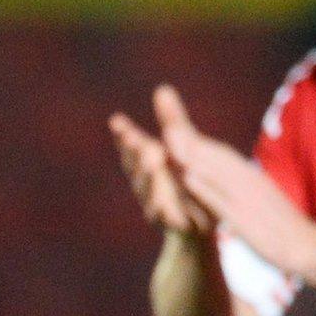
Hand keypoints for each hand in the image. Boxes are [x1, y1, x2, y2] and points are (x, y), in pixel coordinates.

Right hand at [110, 85, 216, 236]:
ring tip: (150, 160)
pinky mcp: (170, 224)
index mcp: (148, 163)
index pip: (132, 146)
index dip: (124, 135)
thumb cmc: (186, 181)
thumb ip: (172, 121)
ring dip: (147, 177)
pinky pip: (164, 217)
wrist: (198, 227)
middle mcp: (145, 183)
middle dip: (134, 152)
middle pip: (136, 167)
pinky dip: (161, 210)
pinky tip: (159, 202)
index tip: (118, 121)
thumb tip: (162, 88)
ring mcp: (154, 205)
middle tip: (134, 138)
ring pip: (147, 191)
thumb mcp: (185, 148)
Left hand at [155, 86, 315, 276]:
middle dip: (190, 140)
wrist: (308, 247)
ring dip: (193, 156)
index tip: (173, 128)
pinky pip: (221, 201)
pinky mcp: (245, 219)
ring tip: (169, 140)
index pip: (219, 154)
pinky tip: (187, 178)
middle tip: (166, 124)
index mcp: (250, 176)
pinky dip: (204, 188)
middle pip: (215, 156)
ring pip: (216, 172)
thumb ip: (241, 185)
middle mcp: (248, 181)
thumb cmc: (282, 225)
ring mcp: (247, 199)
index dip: (196, 141)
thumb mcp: (260, 197)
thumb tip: (223, 176)